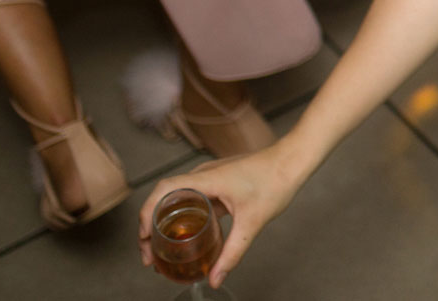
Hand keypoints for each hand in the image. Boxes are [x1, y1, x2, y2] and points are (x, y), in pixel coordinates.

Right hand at [137, 146, 301, 290]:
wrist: (294, 160)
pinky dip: (182, 215)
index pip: (163, 190)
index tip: (143, 239)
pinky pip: (192, 197)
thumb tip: (215, 278)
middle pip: (164, 196)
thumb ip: (232, 252)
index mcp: (206, 179)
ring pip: (177, 197)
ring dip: (165, 220)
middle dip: (150, 224)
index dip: (146, 213)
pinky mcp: (219, 181)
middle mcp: (203, 175)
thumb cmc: (275, 182)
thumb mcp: (252, 223)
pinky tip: (186, 234)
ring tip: (161, 247)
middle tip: (150, 253)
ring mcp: (211, 177)